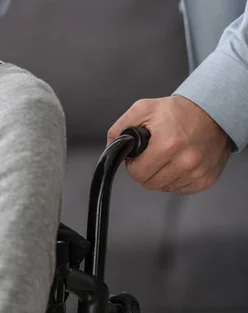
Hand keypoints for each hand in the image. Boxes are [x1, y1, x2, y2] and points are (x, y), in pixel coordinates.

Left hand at [107, 96, 232, 193]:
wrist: (215, 112)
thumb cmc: (179, 111)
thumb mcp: (144, 109)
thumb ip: (120, 128)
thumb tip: (111, 148)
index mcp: (168, 144)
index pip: (137, 174)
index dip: (134, 165)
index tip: (140, 155)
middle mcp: (185, 161)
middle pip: (149, 184)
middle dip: (146, 171)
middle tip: (154, 154)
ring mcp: (197, 173)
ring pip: (163, 188)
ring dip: (162, 175)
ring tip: (169, 156)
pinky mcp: (205, 180)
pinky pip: (180, 189)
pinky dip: (177, 178)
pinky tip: (181, 162)